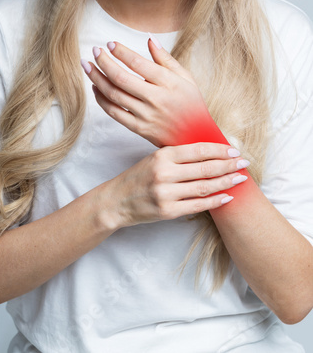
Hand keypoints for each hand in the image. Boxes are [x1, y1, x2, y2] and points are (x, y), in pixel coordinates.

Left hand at [82, 37, 208, 147]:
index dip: (121, 52)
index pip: (138, 64)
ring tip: (88, 66)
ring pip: (114, 95)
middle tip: (94, 51)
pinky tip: (95, 88)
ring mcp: (146, 115)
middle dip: (104, 62)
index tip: (110, 44)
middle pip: (121, 78)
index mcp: (169, 83)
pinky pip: (114, 113)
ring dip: (97, 79)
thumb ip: (166, 59)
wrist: (197, 138)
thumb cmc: (192, 104)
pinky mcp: (140, 128)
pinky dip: (102, 100)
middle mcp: (156, 99)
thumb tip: (149, 39)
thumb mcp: (186, 78)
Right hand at [101, 142, 247, 228]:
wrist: (116, 201)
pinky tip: (227, 197)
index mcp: (162, 156)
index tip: (234, 149)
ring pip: (203, 187)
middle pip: (204, 168)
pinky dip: (214, 201)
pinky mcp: (167, 211)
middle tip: (245, 163)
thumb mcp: (154, 159)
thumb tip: (210, 151)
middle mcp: (164, 173)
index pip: (198, 150)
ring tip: (240, 178)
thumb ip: (178, 155)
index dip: (219, 150)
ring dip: (226, 182)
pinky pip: (197, 206)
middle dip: (228, 165)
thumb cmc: (138, 177)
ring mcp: (166, 194)